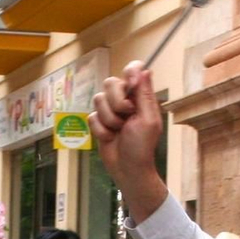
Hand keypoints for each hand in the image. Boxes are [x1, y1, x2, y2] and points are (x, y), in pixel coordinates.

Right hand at [90, 62, 168, 222]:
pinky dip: (100, 130)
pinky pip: (91, 117)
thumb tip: (145, 70)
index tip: (130, 84)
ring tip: (119, 131)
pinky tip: (110, 137)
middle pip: (110, 82)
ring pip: (98, 100)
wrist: (128, 169)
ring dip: (109, 119)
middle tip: (127, 117)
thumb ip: (145, 94)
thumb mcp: (148, 120)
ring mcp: (110, 110)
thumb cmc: (142, 147)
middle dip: (116, 103)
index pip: (133, 70)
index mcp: (140, 96)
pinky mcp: (98, 122)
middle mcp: (124, 99)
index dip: (129, 72)